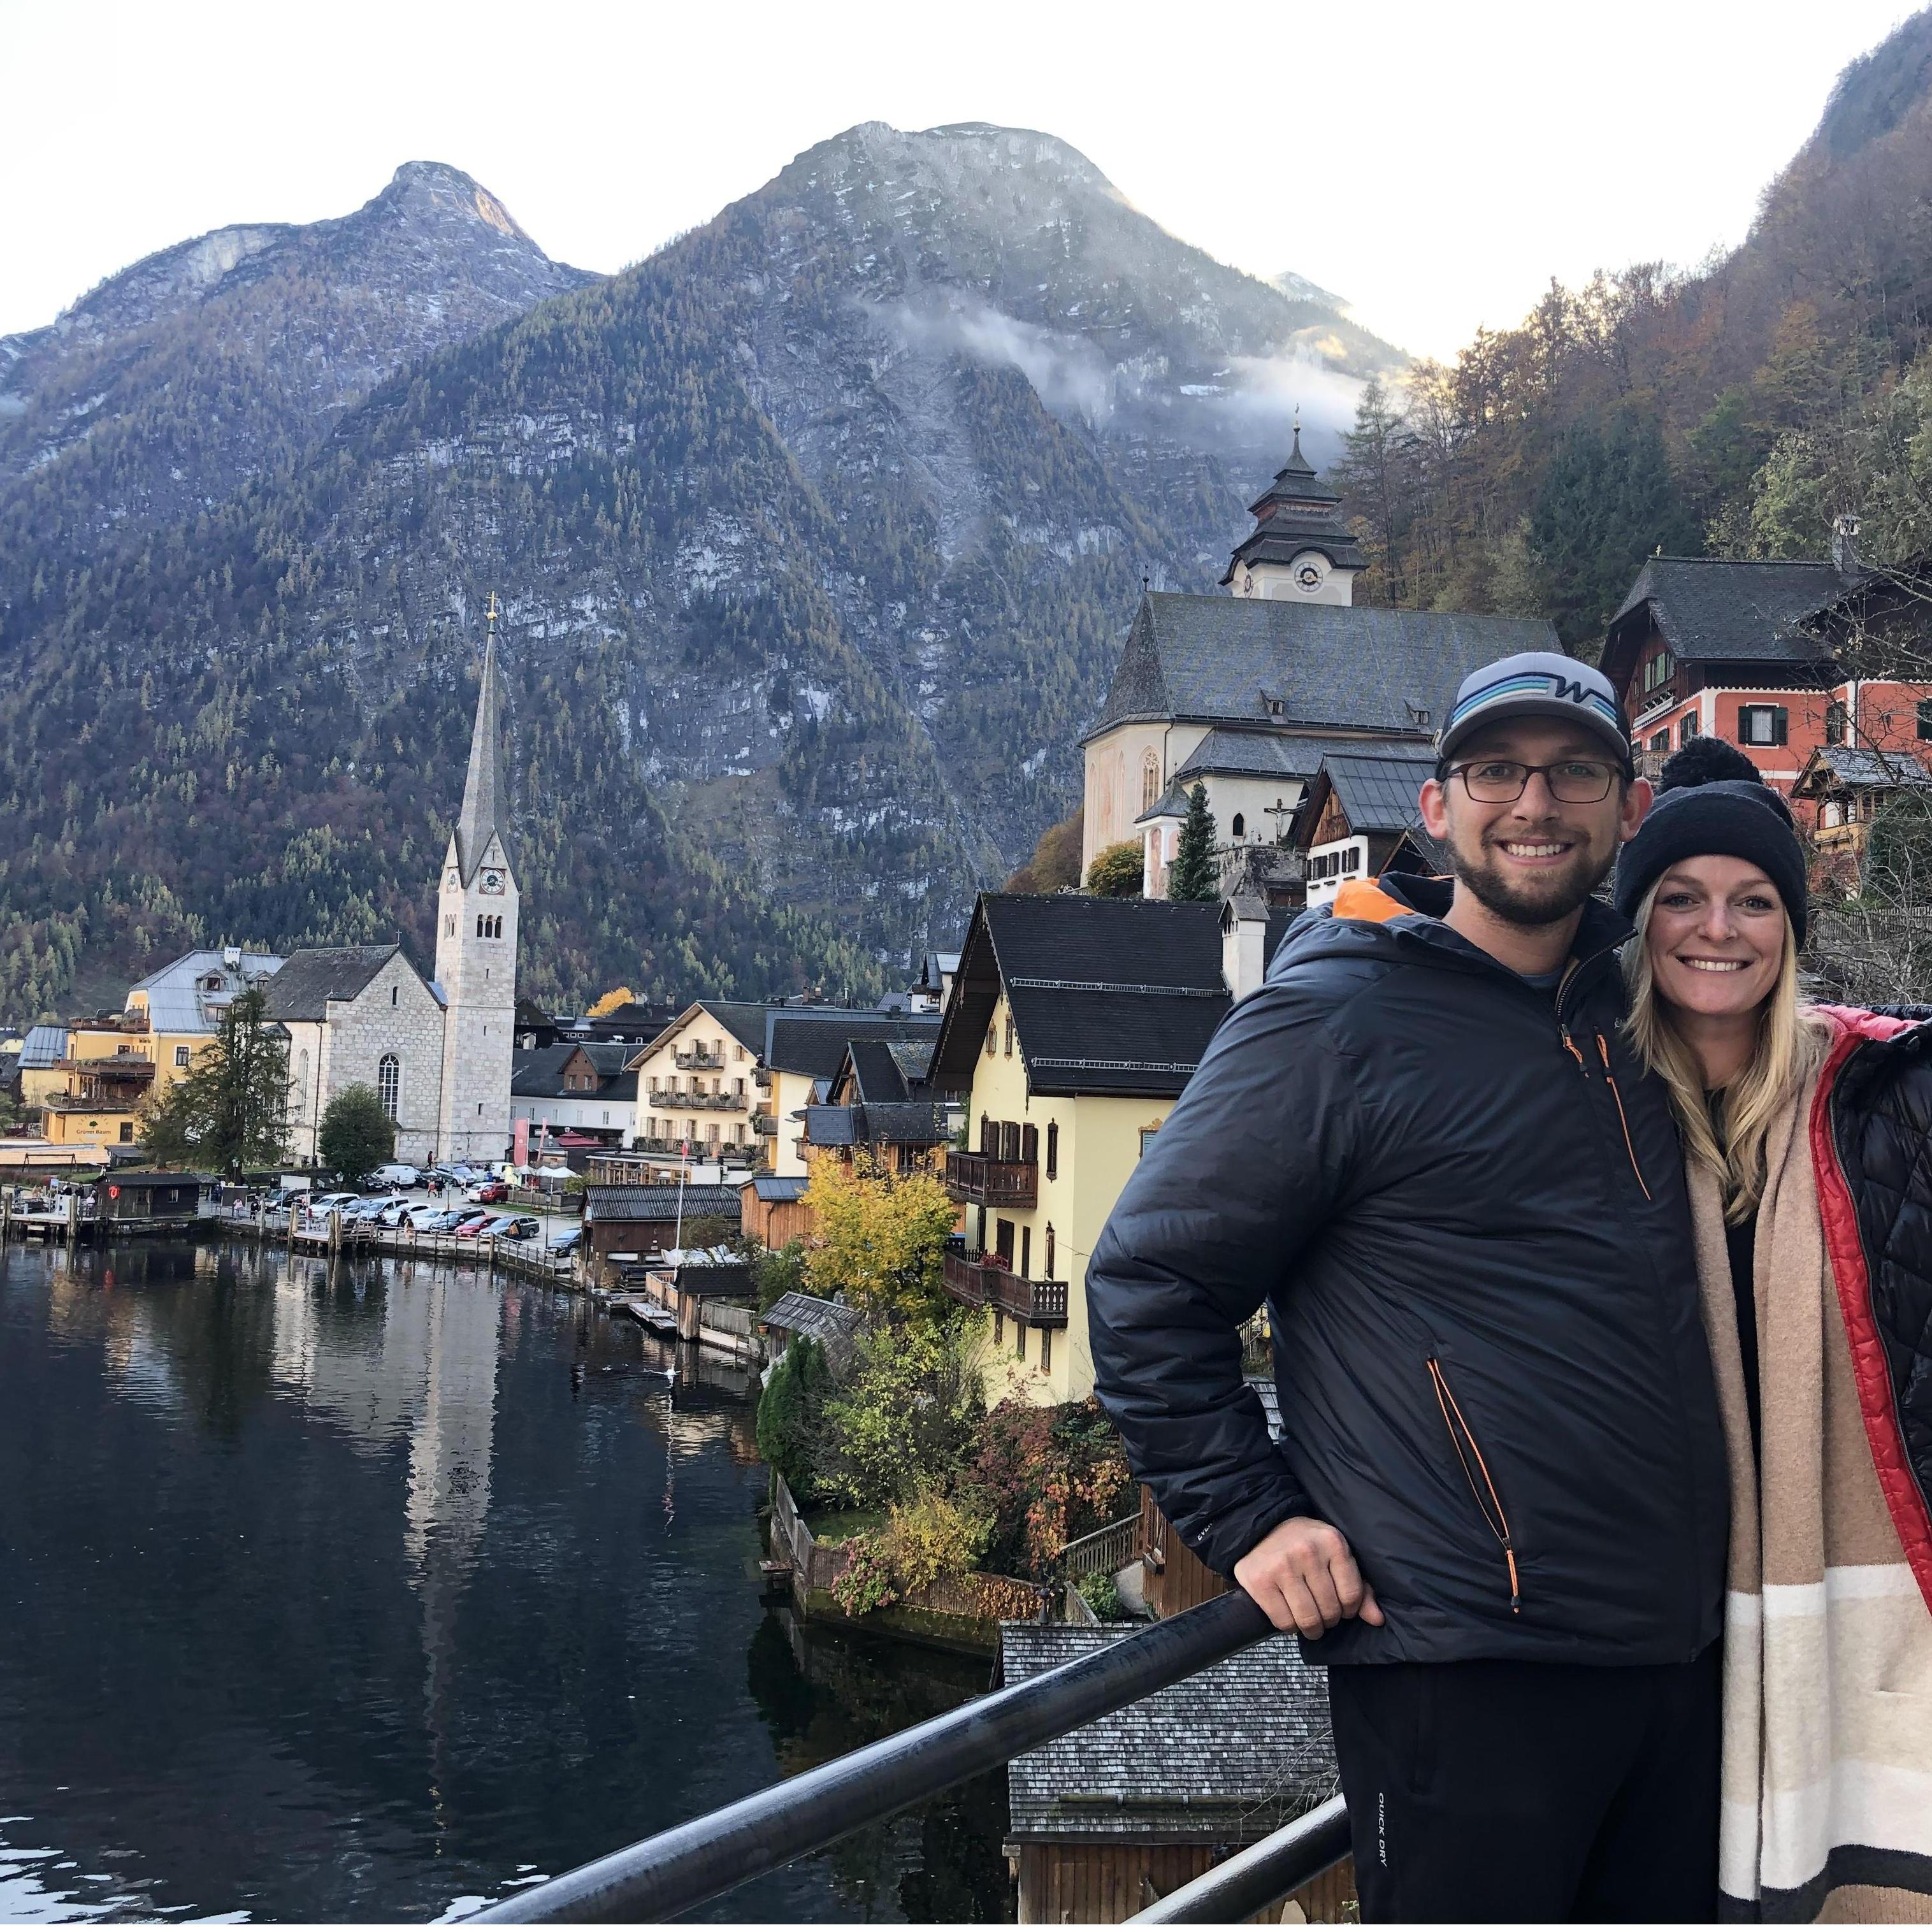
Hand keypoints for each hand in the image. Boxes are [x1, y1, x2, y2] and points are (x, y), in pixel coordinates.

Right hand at [1233, 1515, 1384, 1639]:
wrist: (1262, 1528)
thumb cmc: (1305, 1545)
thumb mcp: (1335, 1556)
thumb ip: (1359, 1588)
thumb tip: (1377, 1620)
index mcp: (1332, 1542)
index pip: (1352, 1595)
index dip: (1349, 1609)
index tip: (1340, 1607)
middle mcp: (1307, 1551)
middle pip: (1330, 1610)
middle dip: (1329, 1620)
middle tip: (1322, 1614)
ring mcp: (1281, 1566)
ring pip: (1308, 1619)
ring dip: (1311, 1628)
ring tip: (1309, 1621)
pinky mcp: (1260, 1581)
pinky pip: (1284, 1622)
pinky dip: (1289, 1626)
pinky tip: (1290, 1615)